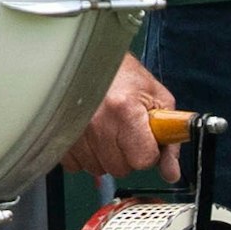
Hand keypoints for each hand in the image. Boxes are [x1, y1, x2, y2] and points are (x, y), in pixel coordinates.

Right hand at [63, 54, 181, 182]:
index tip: (145, 137)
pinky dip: (85, 155)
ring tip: (107, 129)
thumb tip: (171, 173)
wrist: (92, 57)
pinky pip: (75, 165)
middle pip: (120, 168)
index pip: (143, 160)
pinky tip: (91, 136)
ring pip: (98, 168)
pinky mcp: (59, 133)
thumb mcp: (158, 99)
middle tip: (125, 130)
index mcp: (125, 110)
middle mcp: (96, 121)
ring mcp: (75, 129)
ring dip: (105, 155)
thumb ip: (168, 140)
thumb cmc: (125, 75)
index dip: (148, 151)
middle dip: (127, 154)